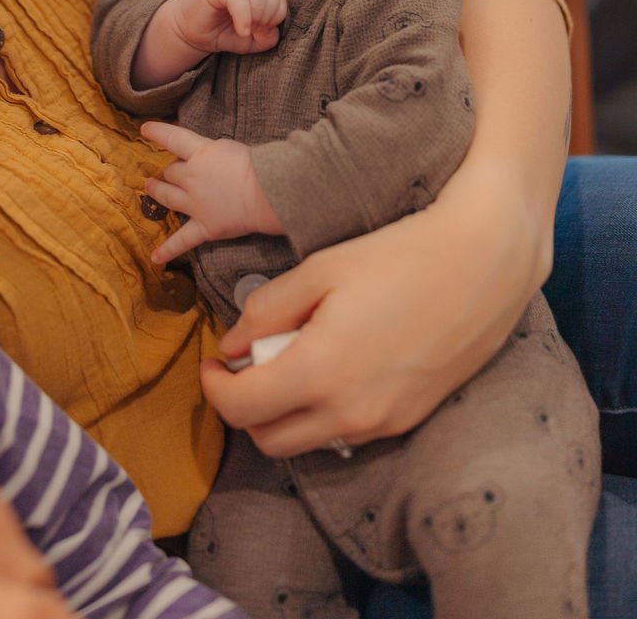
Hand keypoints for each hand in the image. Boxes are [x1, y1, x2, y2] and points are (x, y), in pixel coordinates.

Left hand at [141, 120, 283, 262]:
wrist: (266, 192)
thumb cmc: (258, 165)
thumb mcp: (230, 147)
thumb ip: (212, 152)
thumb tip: (204, 155)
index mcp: (200, 153)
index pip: (172, 138)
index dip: (157, 132)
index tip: (145, 130)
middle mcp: (191, 178)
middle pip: (171, 171)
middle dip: (171, 170)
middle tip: (173, 171)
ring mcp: (194, 204)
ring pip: (167, 197)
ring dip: (157, 192)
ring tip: (149, 188)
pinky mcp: (203, 227)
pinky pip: (182, 240)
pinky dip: (168, 249)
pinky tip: (155, 258)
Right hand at [172, 0, 287, 55]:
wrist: (187, 32)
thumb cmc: (219, 32)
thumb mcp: (249, 41)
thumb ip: (267, 38)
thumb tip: (272, 30)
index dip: (276, 17)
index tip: (261, 32)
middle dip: (268, 16)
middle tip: (255, 32)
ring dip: (258, 15)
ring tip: (247, 30)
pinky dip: (244, 16)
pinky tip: (241, 30)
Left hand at [201, 162, 545, 456]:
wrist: (483, 263)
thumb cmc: (399, 255)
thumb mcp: (321, 269)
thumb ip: (267, 309)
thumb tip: (231, 344)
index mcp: (319, 372)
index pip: (241, 409)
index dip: (214, 388)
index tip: (214, 362)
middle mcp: (349, 413)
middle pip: (269, 441)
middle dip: (246, 408)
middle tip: (247, 364)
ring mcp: (383, 424)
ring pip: (309, 442)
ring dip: (285, 414)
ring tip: (294, 358)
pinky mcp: (409, 420)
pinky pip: (347, 432)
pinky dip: (325, 411)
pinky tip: (337, 364)